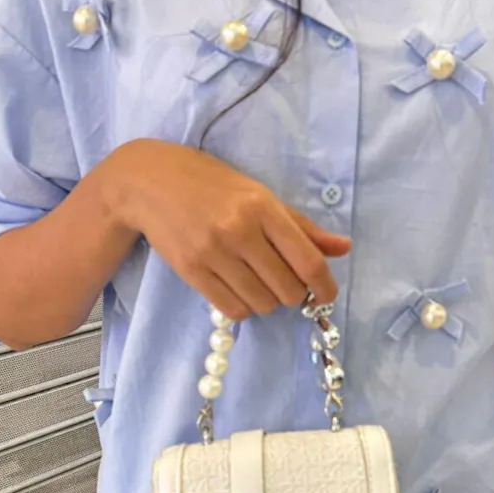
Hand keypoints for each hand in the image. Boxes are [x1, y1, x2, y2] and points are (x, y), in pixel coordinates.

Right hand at [105, 139, 349, 319]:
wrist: (150, 183)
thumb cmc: (212, 185)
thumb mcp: (259, 195)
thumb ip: (301, 226)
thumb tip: (343, 248)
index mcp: (263, 207)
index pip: (307, 260)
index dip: (324, 286)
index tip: (326, 295)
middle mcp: (239, 231)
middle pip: (287, 289)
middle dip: (293, 293)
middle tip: (282, 281)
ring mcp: (213, 253)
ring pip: (261, 304)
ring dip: (267, 301)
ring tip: (257, 282)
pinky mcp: (191, 271)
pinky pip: (232, 309)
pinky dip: (243, 307)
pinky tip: (238, 289)